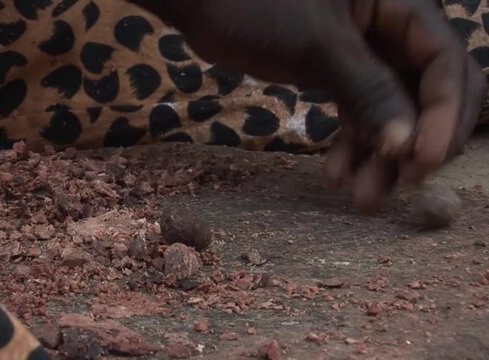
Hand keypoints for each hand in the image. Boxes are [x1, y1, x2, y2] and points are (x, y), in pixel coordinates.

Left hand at [131, 0, 485, 210]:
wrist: (204, 3)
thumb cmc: (255, 6)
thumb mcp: (316, 46)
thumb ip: (367, 89)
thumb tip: (408, 144)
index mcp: (400, 4)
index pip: (444, 62)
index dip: (444, 114)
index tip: (424, 161)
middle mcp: (391, 29)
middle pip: (427, 92)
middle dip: (418, 140)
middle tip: (402, 183)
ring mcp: (365, 53)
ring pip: (391, 110)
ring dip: (382, 156)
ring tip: (363, 198)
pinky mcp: (337, 73)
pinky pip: (359, 113)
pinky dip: (351, 145)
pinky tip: (335, 176)